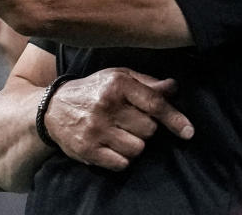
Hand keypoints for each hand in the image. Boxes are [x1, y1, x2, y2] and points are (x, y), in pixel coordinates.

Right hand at [44, 67, 194, 170]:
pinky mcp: (87, 149)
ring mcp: (95, 129)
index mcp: (117, 83)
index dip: (174, 119)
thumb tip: (173, 87)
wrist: (52, 108)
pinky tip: (110, 146)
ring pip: (137, 148)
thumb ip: (146, 83)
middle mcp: (106, 105)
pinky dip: (121, 158)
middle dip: (145, 128)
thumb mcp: (117, 77)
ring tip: (119, 134)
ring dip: (134, 144)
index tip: (189, 132)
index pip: (154, 103)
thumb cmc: (92, 90)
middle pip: (149, 129)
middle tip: (129, 121)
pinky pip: (121, 163)